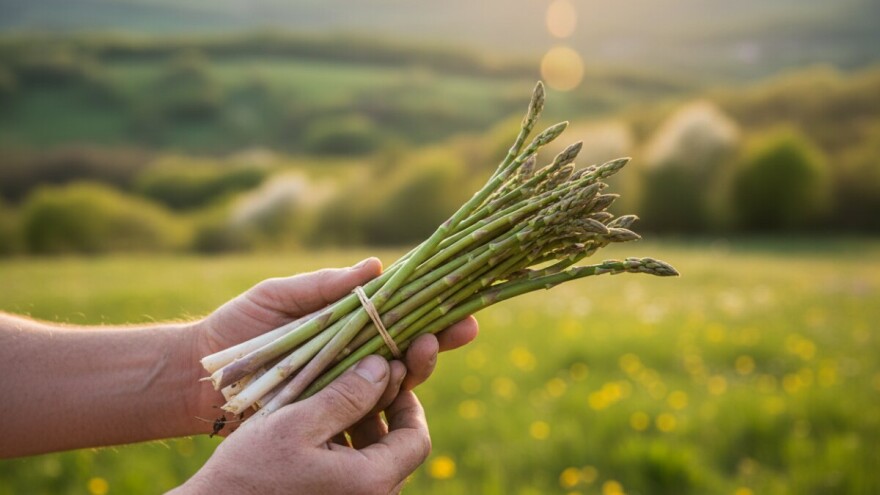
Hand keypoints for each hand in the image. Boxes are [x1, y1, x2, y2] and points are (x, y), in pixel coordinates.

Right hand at [173, 356, 430, 494]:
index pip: (416, 439)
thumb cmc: (248, 472)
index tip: (386, 376)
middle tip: (357, 380)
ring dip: (361, 429)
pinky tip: (317, 428)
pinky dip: (345, 450)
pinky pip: (353, 478)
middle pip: (397, 451)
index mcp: (371, 482)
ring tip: (332, 398)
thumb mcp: (296, 423)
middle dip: (382, 412)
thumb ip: (346, 395)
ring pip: (375, 463)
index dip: (407, 403)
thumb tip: (386, 366)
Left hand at [186, 258, 478, 433]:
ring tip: (422, 349)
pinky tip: (396, 387)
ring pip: (394, 382)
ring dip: (416, 367)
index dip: (435, 313)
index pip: (402, 317)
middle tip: (458, 330)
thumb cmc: (240, 324)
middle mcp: (354, 357)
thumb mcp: (281, 295)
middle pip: (408, 351)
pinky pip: (364, 412)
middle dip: (438, 341)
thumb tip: (376, 267)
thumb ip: (326, 286)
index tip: (464, 308)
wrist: (200, 373)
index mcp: (350, 324)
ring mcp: (342, 389)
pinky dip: (384, 401)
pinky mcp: (328, 416)